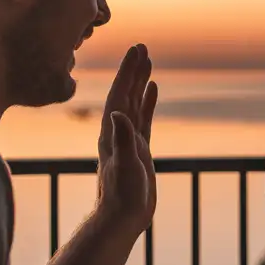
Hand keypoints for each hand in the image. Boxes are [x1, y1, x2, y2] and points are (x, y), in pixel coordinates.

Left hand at [96, 44, 158, 234]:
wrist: (121, 218)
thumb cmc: (122, 196)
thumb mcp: (123, 167)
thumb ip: (122, 140)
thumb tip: (118, 113)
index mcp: (111, 132)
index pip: (119, 95)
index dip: (127, 72)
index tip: (136, 51)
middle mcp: (117, 131)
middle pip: (125, 93)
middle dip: (132, 70)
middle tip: (141, 46)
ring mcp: (128, 139)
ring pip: (135, 102)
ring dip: (140, 81)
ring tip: (148, 60)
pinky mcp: (138, 148)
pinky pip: (143, 118)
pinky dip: (148, 101)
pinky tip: (153, 89)